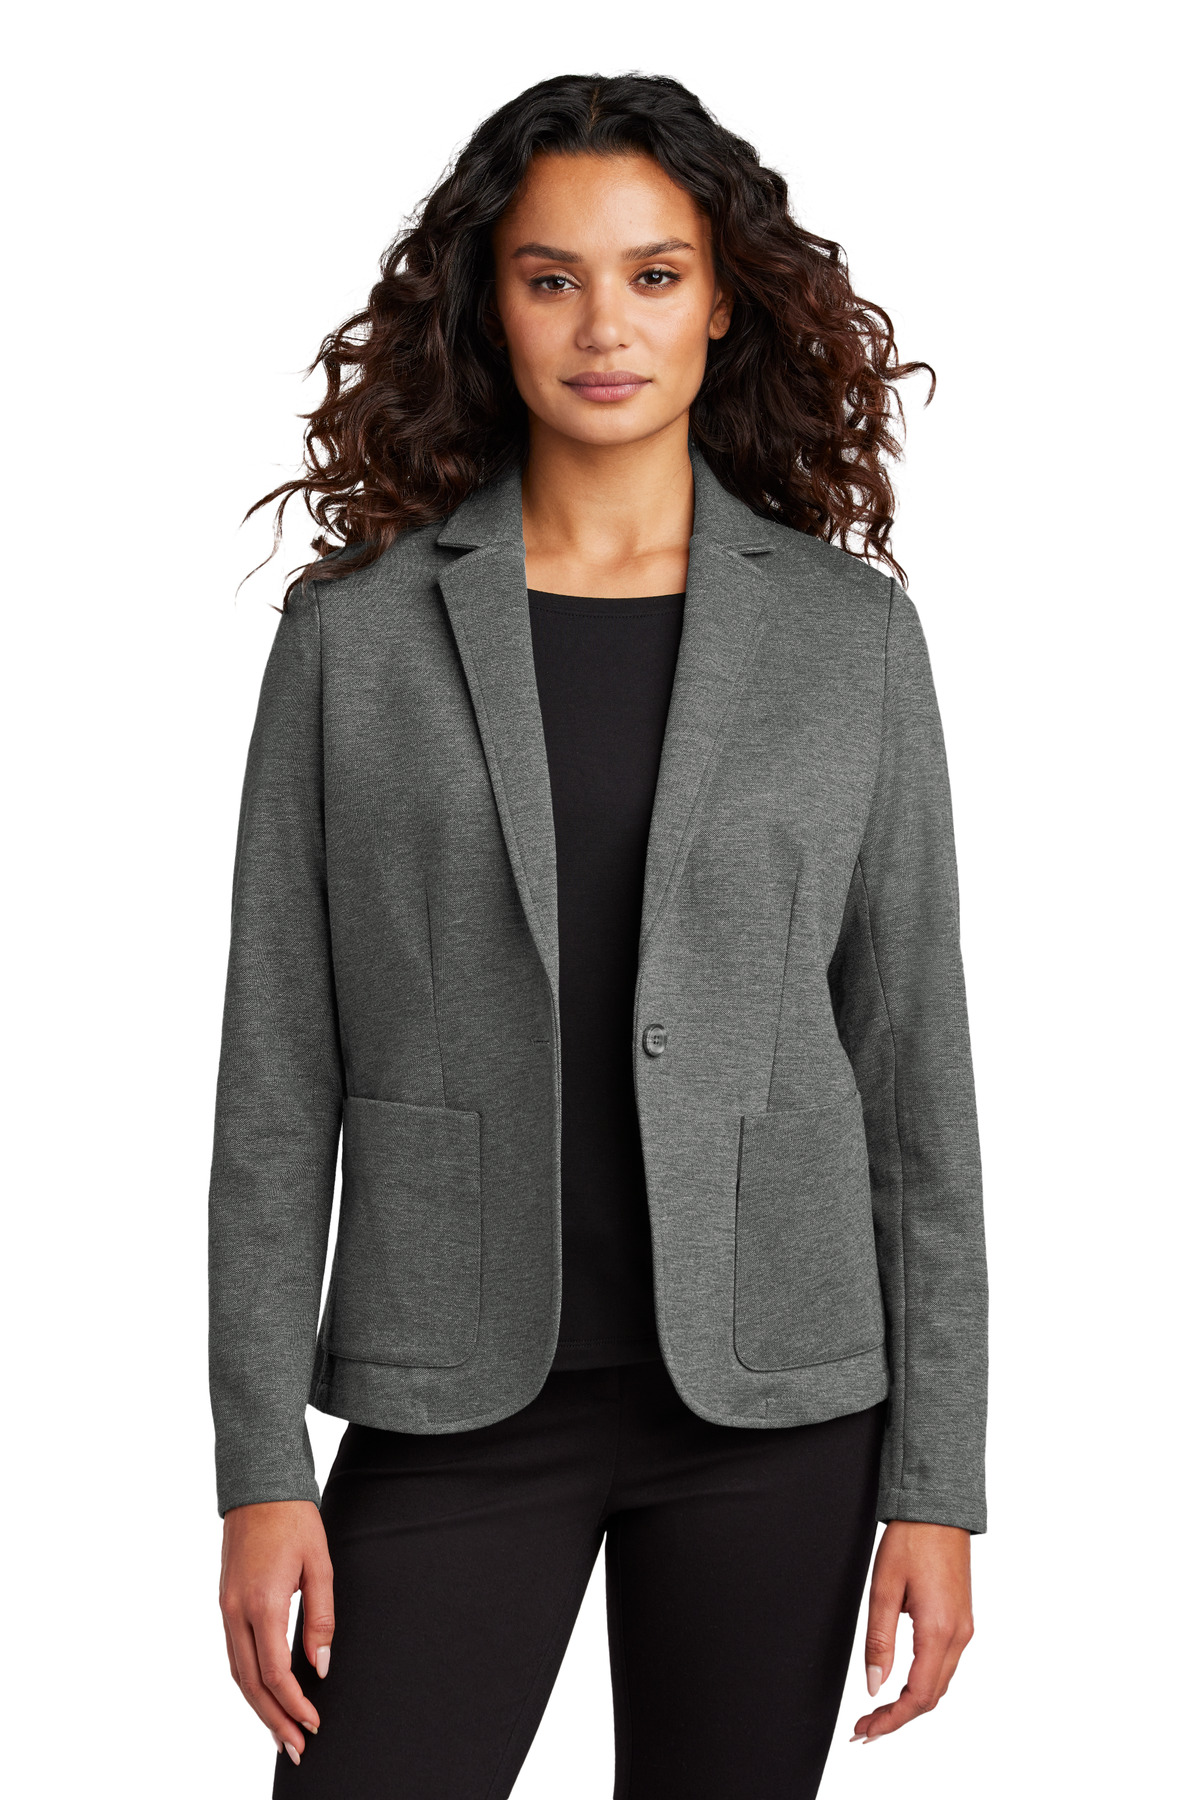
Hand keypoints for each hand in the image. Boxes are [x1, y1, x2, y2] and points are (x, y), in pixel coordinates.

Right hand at [219, 1499, 333, 1764]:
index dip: (294, 1703)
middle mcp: (236, 1611)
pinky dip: (248, 1682)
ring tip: (281, 1733)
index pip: (274, 1671)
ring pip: (237, 1673)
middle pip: (250, 1683)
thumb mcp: (320, 1564)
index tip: (313, 1722)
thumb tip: (321, 1664)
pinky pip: (233, 1654)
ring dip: (258, 1707)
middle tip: (295, 1748)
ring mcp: (225, 1608)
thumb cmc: (294, 1519)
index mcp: (262, 1601)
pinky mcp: (224, 1604)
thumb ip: (321, 1617)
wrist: (259, 1487)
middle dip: (273, 1719)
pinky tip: (264, 1695)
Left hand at [851, 1521, 972, 1742]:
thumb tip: (874, 1685)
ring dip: (910, 1704)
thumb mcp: (883, 1587)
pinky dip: (923, 1683)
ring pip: (939, 1683)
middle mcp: (959, 1635)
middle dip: (898, 1718)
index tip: (865, 1731)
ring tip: (877, 1712)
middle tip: (864, 1729)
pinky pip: (944, 1665)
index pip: (918, 1696)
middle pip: (932, 1697)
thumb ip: (879, 1640)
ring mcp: (964, 1628)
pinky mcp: (961, 1620)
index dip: (892, 1720)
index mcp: (939, 1630)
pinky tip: (901, 1686)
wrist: (938, 1508)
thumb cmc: (911, 1539)